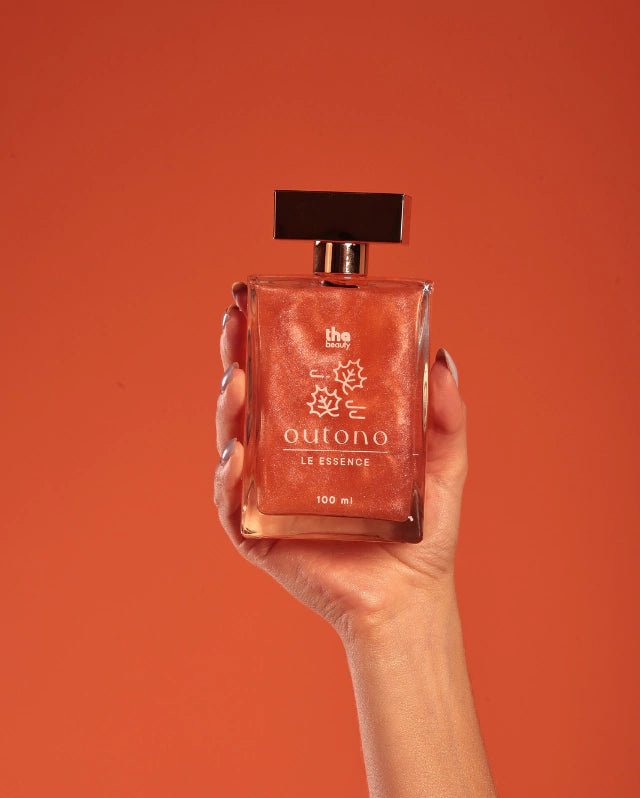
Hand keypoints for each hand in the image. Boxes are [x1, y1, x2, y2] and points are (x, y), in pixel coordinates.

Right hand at [214, 282, 467, 641]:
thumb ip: (446, 413)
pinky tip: (238, 454)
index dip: (270, 340)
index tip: (260, 304)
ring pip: (232, 442)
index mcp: (322, 434)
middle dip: (235, 357)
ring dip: (227, 408)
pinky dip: (228, 478)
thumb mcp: (442, 462)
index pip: (288, 378)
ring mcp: (269, 493)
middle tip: (234, 324)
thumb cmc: (422, 533)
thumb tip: (442, 356)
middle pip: (251, 400)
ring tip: (236, 380)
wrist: (409, 596)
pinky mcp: (258, 533)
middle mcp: (289, 458)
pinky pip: (231, 503)